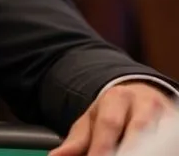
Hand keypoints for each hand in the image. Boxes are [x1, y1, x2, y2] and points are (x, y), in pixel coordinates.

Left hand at [50, 82, 174, 155]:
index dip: (102, 147)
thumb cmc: (112, 113)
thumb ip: (76, 141)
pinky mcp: (176, 126)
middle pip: (137, 130)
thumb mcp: (91, 121)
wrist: (140, 96)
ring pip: (159, 136)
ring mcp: (165, 114)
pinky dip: (162, 151)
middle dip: (127, 151)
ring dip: (148, 151)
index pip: (109, 124)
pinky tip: (152, 154)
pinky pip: (171, 142)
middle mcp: (144, 103)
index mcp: (116, 98)